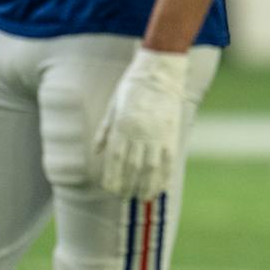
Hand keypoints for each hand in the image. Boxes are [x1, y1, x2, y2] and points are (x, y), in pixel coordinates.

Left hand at [94, 49, 188, 200]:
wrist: (159, 72)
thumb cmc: (132, 87)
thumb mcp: (112, 106)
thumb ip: (105, 132)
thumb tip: (97, 154)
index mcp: (122, 126)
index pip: (115, 161)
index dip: (113, 179)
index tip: (111, 190)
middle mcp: (139, 133)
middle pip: (132, 168)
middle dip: (128, 186)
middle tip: (125, 197)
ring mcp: (157, 133)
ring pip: (151, 168)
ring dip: (146, 185)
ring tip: (144, 197)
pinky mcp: (171, 133)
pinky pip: (169, 160)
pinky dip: (165, 175)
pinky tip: (161, 186)